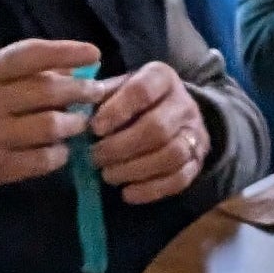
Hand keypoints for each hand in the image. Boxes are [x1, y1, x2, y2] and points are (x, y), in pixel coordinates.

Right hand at [0, 38, 100, 203]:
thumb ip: (13, 78)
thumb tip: (66, 67)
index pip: (28, 55)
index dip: (64, 51)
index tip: (94, 53)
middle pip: (46, 89)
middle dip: (80, 90)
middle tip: (97, 94)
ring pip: (49, 125)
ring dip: (73, 125)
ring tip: (79, 126)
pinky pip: (40, 160)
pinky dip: (58, 156)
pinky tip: (60, 153)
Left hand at [86, 61, 209, 206]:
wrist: (175, 112)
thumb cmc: (134, 100)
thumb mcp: (118, 87)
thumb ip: (99, 96)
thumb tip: (75, 112)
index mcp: (161, 78)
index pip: (142, 90)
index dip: (118, 110)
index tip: (94, 128)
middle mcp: (184, 104)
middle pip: (157, 128)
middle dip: (122, 147)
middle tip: (95, 158)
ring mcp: (195, 133)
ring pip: (171, 155)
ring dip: (135, 169)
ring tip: (108, 176)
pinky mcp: (198, 161)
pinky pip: (180, 179)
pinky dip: (152, 190)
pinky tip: (127, 194)